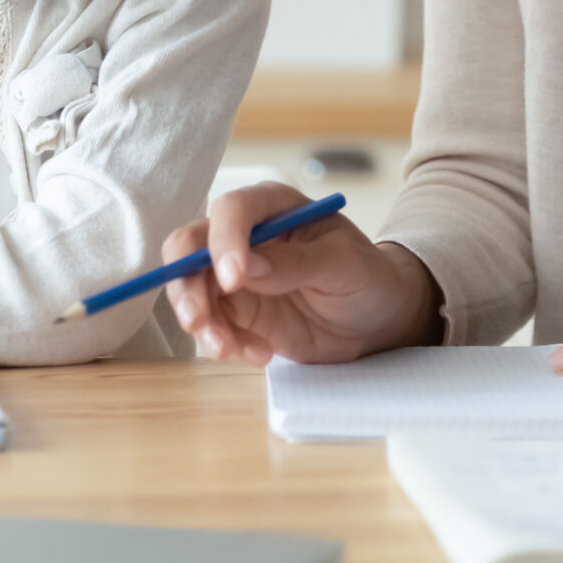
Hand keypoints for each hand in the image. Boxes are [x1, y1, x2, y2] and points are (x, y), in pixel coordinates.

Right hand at [162, 183, 441, 364]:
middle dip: (185, 284)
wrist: (377, 319)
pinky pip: (211, 326)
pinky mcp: (238, 312)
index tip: (233, 280)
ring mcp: (237, 276)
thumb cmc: (367, 276)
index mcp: (274, 207)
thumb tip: (248, 267)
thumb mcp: (343, 264)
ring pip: (190, 290)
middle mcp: (245, 236)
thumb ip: (296, 262)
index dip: (224, 241)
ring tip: (231, 349)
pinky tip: (261, 354)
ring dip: (201, 322)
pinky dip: (225, 344)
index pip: (231, 211)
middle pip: (189, 246)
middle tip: (199, 321)